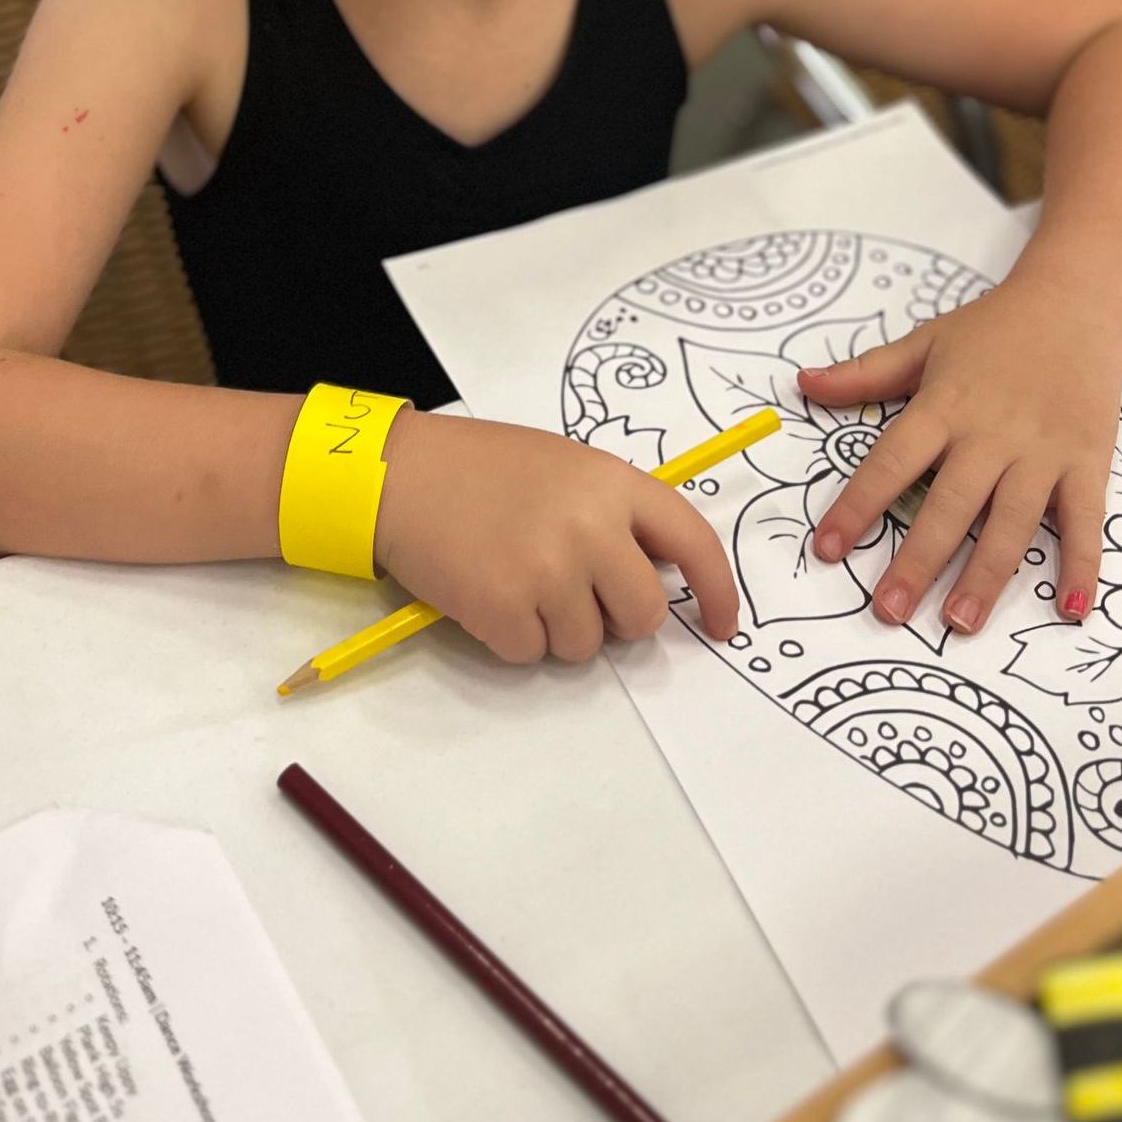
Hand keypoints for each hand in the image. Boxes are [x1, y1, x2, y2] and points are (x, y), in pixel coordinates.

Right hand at [375, 412, 738, 662]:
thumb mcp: (564, 467)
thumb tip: (655, 577)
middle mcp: (591, 526)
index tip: (724, 626)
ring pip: (585, 646)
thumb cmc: (479, 467)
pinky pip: (531, 654)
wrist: (396, 472)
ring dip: (554, 629)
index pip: (692, 542)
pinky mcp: (504, 608)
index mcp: (613, 483)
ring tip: (515, 579)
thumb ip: (614, 513)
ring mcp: (549, 569)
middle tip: (573, 593)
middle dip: (616, 620)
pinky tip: (485, 593)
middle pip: (644, 616)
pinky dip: (510, 637)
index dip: (718, 591)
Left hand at [796, 277, 1121, 636]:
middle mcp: (990, 435)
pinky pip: (1085, 522)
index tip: (826, 549)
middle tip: (888, 611)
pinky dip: (1082, 566)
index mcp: (943, 406)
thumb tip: (803, 383)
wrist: (1078, 305)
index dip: (856, 506)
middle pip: (948, 505)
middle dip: (918, 561)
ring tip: (960, 623)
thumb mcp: (925, 342)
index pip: (890, 462)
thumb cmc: (994, 330)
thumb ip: (865, 373)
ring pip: (1011, 523)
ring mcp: (1042, 453)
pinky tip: (1072, 609)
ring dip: (986, 576)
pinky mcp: (1088, 463)